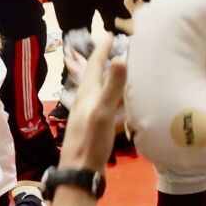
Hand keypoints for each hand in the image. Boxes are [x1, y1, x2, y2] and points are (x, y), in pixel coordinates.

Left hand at [60, 40, 125, 170]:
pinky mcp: (96, 127)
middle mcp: (86, 101)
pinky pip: (108, 106)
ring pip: (100, 90)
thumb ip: (112, 86)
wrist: (80, 171)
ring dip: (110, 80)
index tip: (110, 34)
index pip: (94, 65)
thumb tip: (121, 57)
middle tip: (114, 49)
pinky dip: (117, 100)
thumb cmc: (91, 141)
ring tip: (122, 71)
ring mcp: (90, 114)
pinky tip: (125, 105)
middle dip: (103, 61)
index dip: (102, 49)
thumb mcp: (102, 111)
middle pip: (94, 75)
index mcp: (87, 93)